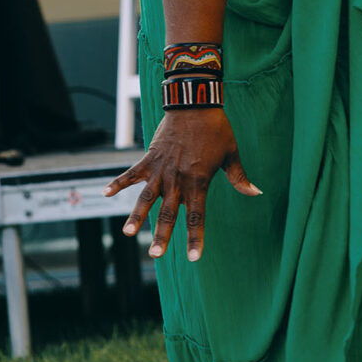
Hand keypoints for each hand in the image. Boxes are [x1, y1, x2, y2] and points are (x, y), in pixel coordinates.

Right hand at [103, 108, 259, 261]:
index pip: (197, 216)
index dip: (195, 237)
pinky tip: (106, 193)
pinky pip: (132, 172)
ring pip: (146, 197)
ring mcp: (161, 169)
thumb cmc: (216, 128)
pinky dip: (119, 182)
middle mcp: (178, 179)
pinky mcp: (150, 157)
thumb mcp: (231, 153)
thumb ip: (239, 177)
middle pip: (169, 212)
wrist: (195, 103)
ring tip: (127, 233)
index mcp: (199, 181)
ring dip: (137, 215)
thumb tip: (255, 193)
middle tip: (155, 255)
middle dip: (162, 235)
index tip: (193, 258)